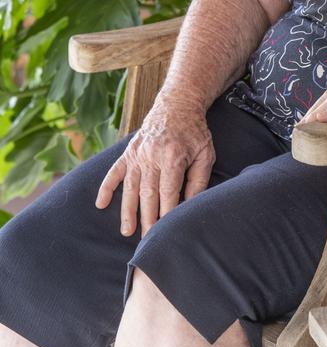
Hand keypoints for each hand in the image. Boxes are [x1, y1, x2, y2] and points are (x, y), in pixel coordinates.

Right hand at [95, 93, 214, 237]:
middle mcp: (152, 156)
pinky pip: (114, 171)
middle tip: (147, 242)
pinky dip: (106, 187)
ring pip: (131, 187)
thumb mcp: (205, 153)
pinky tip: (101, 204)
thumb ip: (198, 180)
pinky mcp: (129, 151)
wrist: (177, 104)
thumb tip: (190, 206)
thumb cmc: (195, 132)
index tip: (166, 232)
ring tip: (127, 231)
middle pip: (148, 194)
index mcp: (172, 157)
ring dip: (127, 210)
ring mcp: (137, 154)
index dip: (167, 214)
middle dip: (147, 219)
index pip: (168, 192)